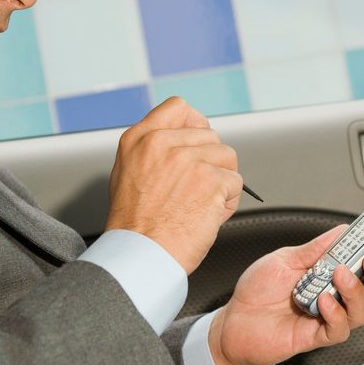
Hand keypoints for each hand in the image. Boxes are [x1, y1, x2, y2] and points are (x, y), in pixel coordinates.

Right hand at [105, 97, 240, 273]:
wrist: (140, 257)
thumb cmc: (135, 227)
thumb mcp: (127, 173)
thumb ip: (153, 150)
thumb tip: (183, 140)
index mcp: (140, 139)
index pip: (179, 107)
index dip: (195, 125)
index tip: (197, 144)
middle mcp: (163, 143)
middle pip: (210, 136)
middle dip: (211, 163)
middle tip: (195, 191)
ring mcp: (188, 159)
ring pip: (227, 158)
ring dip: (222, 183)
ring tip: (200, 205)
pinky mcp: (210, 180)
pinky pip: (236, 183)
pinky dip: (228, 203)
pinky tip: (207, 217)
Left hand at [206, 225, 363, 364]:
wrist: (233, 322)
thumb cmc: (257, 292)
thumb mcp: (285, 258)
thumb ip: (315, 248)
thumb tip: (343, 231)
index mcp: (329, 273)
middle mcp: (333, 295)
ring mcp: (327, 316)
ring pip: (362, 311)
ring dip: (356, 291)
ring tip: (339, 276)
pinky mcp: (316, 336)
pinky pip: (339, 329)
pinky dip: (336, 314)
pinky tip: (323, 302)